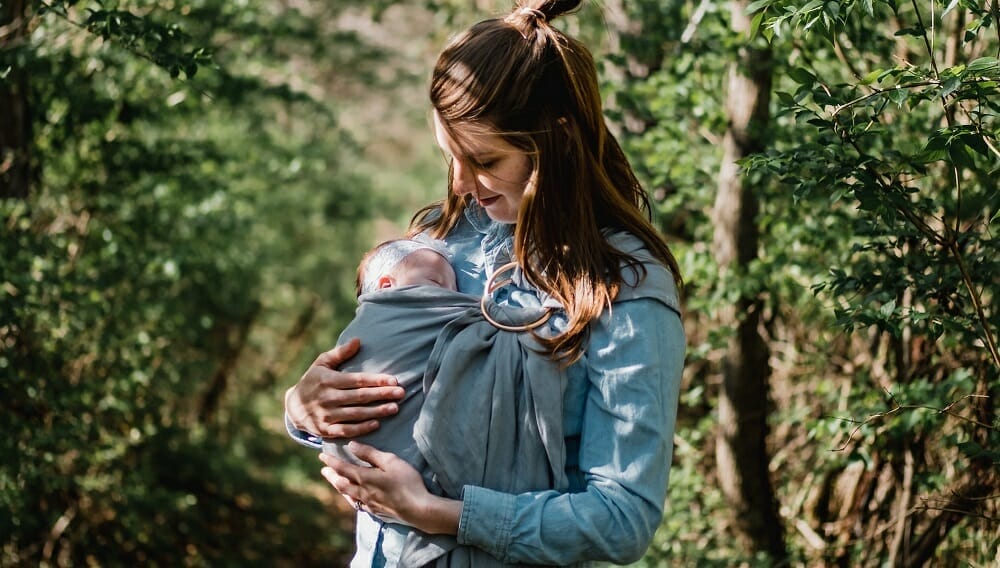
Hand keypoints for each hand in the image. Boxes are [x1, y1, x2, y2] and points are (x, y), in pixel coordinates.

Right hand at [285, 338, 405, 438]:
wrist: (293, 407)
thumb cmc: (313, 381)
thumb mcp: (322, 363)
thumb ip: (340, 353)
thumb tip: (358, 340)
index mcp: (328, 380)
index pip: (357, 380)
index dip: (376, 380)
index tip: (394, 380)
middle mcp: (327, 398)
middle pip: (360, 397)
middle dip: (382, 394)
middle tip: (401, 393)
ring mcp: (326, 415)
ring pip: (355, 414)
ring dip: (376, 411)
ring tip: (394, 408)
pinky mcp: (325, 430)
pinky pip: (346, 430)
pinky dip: (361, 428)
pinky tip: (376, 424)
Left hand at [319, 442, 460, 535]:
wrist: (417, 509)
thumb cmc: (406, 482)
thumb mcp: (391, 461)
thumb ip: (370, 454)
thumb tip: (352, 446)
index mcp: (364, 478)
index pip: (343, 468)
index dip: (331, 461)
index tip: (322, 456)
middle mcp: (362, 492)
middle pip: (341, 483)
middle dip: (331, 475)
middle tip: (324, 470)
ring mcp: (368, 504)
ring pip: (347, 495)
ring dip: (338, 487)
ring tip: (334, 482)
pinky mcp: (376, 512)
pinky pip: (357, 504)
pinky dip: (350, 497)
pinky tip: (353, 498)